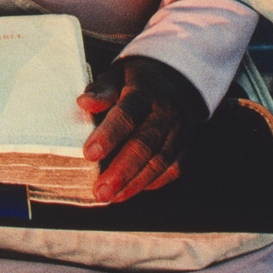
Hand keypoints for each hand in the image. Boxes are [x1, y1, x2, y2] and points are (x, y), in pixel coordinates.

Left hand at [78, 54, 205, 202]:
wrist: (173, 81)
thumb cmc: (134, 82)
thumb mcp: (116, 76)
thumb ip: (101, 90)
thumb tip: (85, 103)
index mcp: (145, 92)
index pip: (127, 115)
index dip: (109, 135)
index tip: (89, 154)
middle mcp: (167, 113)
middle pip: (145, 145)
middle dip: (122, 171)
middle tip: (101, 191)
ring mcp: (180, 131)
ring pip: (159, 162)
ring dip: (134, 183)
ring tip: (111, 197)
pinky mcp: (187, 146)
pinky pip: (172, 170)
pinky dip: (151, 183)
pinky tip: (130, 191)